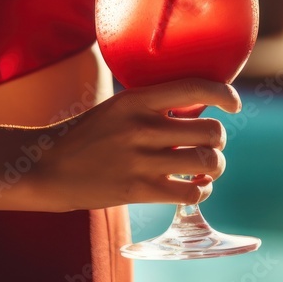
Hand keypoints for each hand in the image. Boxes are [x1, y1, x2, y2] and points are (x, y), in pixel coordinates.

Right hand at [35, 78, 240, 211]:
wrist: (48, 168)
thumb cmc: (90, 134)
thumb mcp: (119, 106)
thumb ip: (156, 104)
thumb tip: (202, 106)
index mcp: (137, 99)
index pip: (195, 88)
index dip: (225, 95)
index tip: (234, 105)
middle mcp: (142, 127)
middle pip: (211, 131)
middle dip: (218, 140)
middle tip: (209, 144)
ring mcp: (141, 160)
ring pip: (207, 162)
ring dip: (215, 167)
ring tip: (205, 168)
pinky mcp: (139, 190)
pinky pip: (191, 193)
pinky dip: (201, 191)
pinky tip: (195, 187)